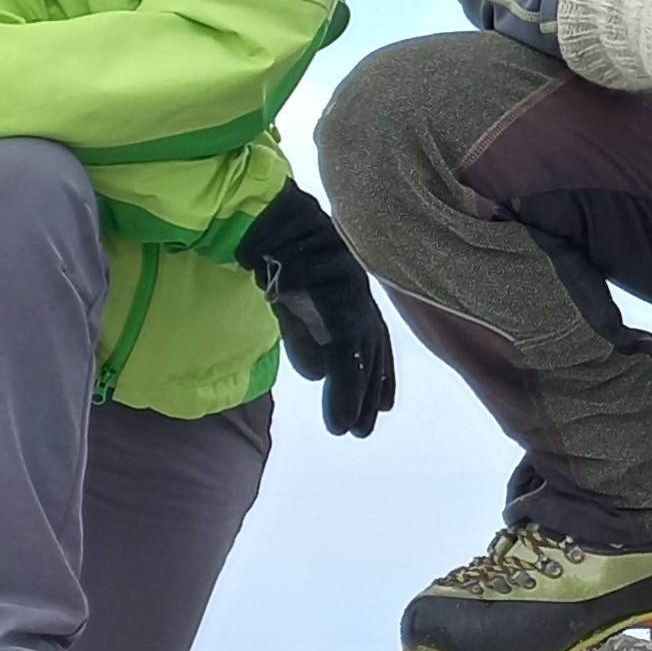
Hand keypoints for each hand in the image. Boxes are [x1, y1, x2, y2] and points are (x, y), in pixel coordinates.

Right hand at [236, 185, 399, 438]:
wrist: (268, 220)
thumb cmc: (281, 254)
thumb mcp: (294, 302)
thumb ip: (307, 336)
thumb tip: (318, 373)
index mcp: (352, 290)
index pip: (373, 338)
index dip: (379, 371)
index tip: (383, 404)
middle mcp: (358, 295)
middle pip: (370, 352)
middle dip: (368, 391)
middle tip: (363, 429)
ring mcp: (350, 298)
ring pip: (361, 358)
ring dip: (357, 399)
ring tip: (350, 431)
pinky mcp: (335, 305)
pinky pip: (345, 356)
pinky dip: (344, 390)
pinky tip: (338, 417)